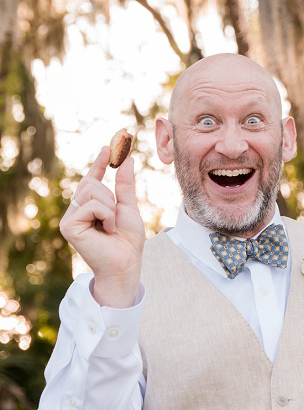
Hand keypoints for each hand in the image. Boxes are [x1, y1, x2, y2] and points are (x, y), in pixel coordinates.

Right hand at [59, 147, 145, 307]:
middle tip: (115, 216)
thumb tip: (127, 160)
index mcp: (90, 206)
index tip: (108, 147)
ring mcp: (70, 218)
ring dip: (110, 207)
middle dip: (110, 196)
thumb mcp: (128, 207)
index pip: (92, 180)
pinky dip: (106, 215)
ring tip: (111, 226)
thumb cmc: (127, 240)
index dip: (99, 163)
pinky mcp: (69, 226)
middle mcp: (76, 211)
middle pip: (91, 183)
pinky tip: (107, 230)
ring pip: (92, 191)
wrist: (126, 262)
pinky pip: (92, 205)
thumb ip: (124, 185)